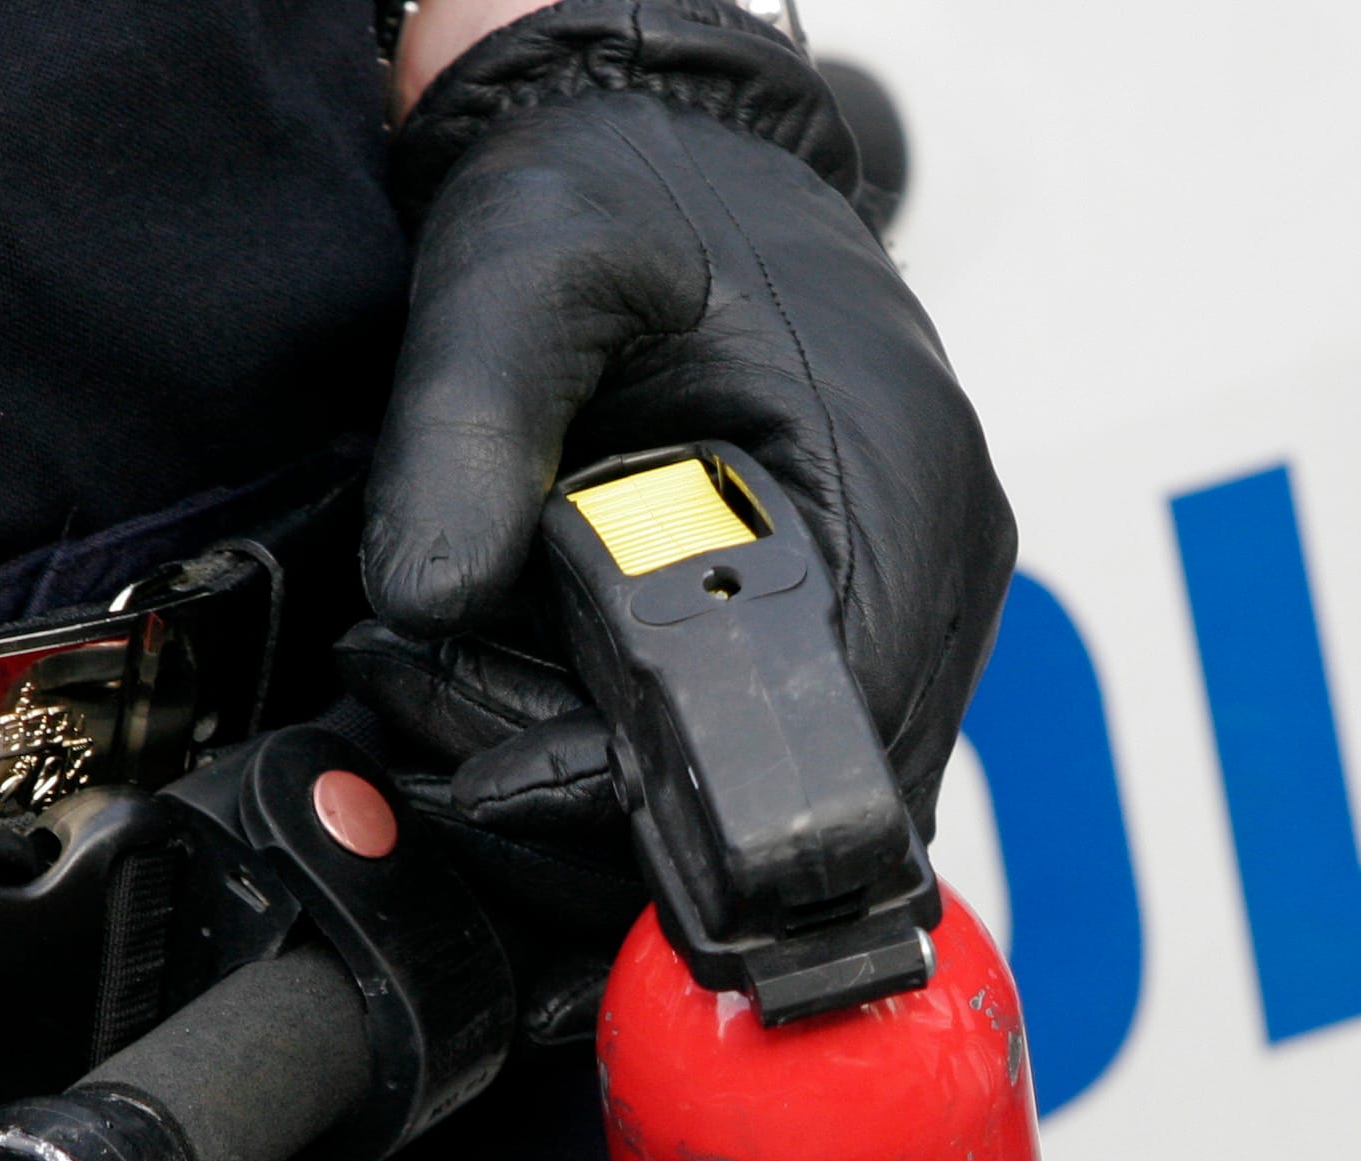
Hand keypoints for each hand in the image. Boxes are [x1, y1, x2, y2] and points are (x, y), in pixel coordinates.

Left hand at [346, 0, 1015, 1038]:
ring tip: (471, 669)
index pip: (814, 743)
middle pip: (791, 806)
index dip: (650, 797)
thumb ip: (467, 426)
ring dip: (606, 788)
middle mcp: (933, 574)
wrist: (683, 155)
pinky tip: (541, 674)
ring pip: (770, 806)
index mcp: (893, 486)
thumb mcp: (521, 270)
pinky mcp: (859, 635)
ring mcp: (908, 615)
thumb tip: (428, 598)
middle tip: (435, 697)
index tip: (488, 774)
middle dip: (597, 799)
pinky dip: (636, 755)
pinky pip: (758, 758)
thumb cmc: (626, 196)